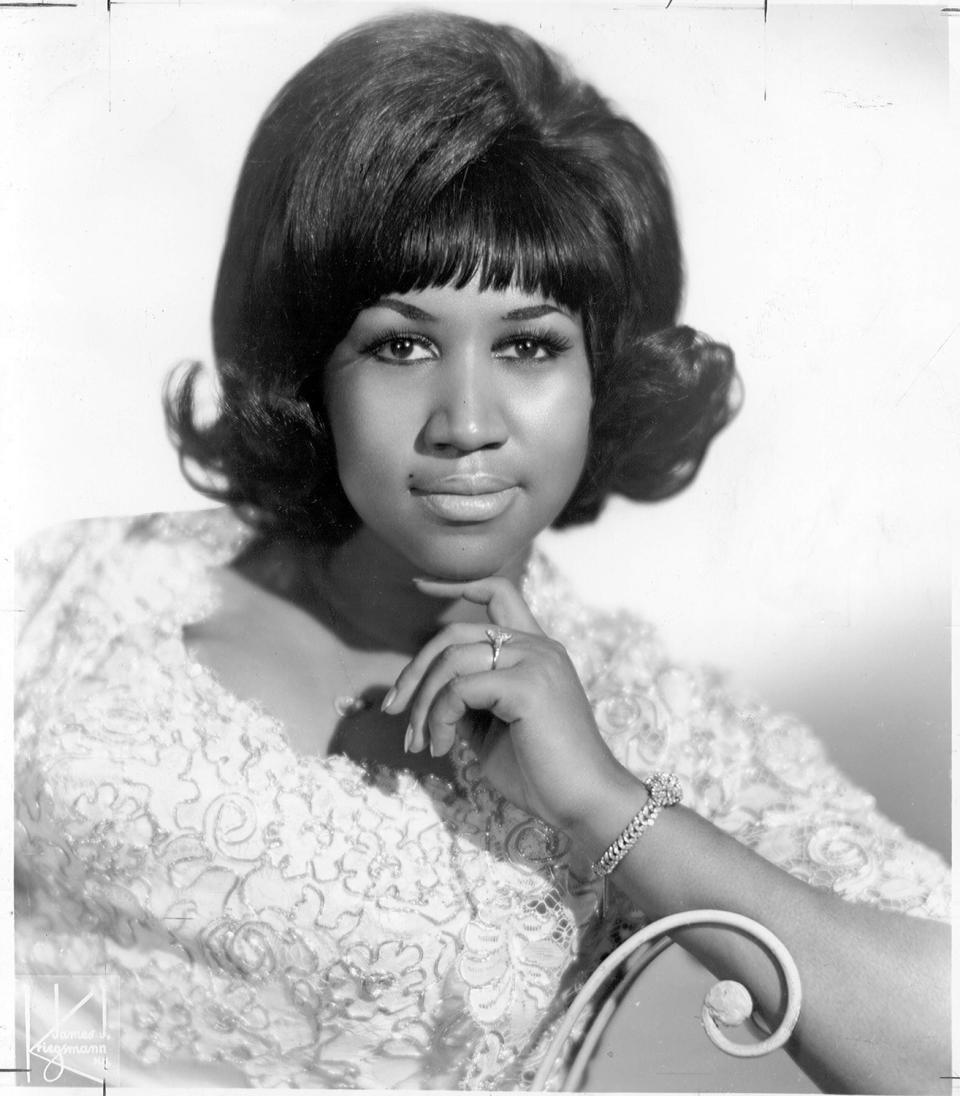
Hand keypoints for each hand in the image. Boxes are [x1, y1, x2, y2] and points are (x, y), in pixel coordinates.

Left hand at [381, 575, 636, 832]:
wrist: (583, 804)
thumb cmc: (539, 772)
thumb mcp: (490, 728)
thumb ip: (465, 699)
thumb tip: (423, 691)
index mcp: (535, 650)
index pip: (497, 592)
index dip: (456, 585)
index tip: (418, 585)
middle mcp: (538, 646)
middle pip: (455, 634)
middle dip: (414, 672)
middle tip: (392, 710)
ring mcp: (536, 661)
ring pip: (451, 660)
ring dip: (423, 704)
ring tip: (421, 743)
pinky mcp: (528, 686)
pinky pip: (460, 688)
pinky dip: (439, 717)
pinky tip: (442, 747)